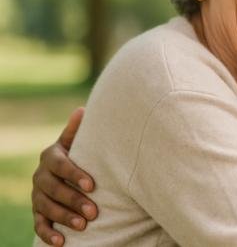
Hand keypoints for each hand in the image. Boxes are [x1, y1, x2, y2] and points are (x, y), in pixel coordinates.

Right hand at [32, 107, 97, 245]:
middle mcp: (40, 175)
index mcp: (51, 156)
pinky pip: (39, 224)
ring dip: (64, 218)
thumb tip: (82, 110)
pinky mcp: (37, 212)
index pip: (60, 165)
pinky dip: (48, 234)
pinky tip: (61, 242)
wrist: (66, 169)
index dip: (75, 175)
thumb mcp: (77, 141)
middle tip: (93, 212)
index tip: (92, 185)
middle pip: (53, 189)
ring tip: (83, 226)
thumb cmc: (79, 152)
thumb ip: (78, 130)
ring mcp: (37, 195)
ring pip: (46, 207)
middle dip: (73, 200)